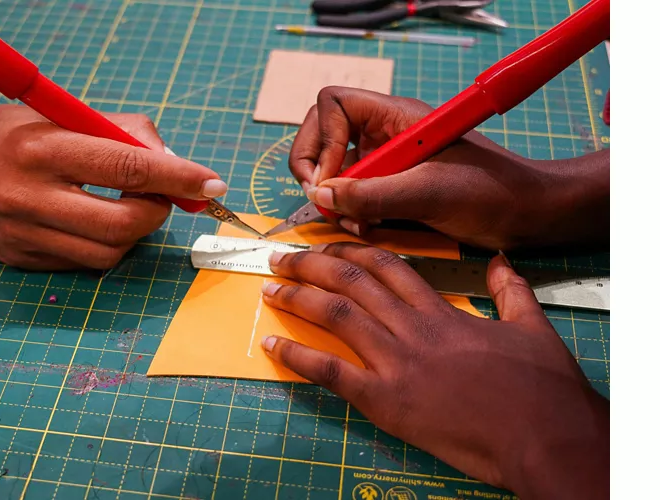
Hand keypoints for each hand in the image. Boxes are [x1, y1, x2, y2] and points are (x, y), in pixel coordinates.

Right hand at [0, 98, 225, 269]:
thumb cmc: (18, 131)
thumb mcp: (66, 115)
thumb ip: (125, 134)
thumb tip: (176, 165)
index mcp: (43, 148)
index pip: (127, 167)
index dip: (177, 177)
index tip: (211, 182)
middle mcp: (29, 194)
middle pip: (122, 224)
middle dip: (157, 213)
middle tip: (162, 199)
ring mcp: (21, 233)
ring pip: (107, 254)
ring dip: (133, 234)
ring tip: (126, 209)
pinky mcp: (18, 258)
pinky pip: (81, 265)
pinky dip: (102, 247)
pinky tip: (92, 225)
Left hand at [260, 243, 608, 498]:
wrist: (545, 436)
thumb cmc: (543, 387)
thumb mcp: (532, 326)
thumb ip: (509, 289)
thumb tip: (499, 259)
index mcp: (442, 311)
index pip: (387, 265)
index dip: (351, 249)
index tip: (325, 243)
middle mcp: (413, 328)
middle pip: (352, 281)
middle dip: (311, 264)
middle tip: (280, 256)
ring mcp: (397, 363)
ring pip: (337, 315)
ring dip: (298, 297)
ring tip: (270, 287)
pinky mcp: (386, 401)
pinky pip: (332, 371)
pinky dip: (298, 355)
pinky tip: (272, 343)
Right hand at [288, 87, 608, 249]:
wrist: (527, 216)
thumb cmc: (491, 193)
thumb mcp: (429, 192)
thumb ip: (372, 193)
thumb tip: (321, 196)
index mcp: (397, 117)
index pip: (334, 104)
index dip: (322, 139)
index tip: (329, 179)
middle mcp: (387, 133)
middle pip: (324, 134)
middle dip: (317, 169)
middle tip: (323, 201)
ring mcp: (389, 160)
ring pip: (336, 169)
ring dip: (334, 198)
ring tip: (353, 222)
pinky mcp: (394, 186)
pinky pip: (354, 193)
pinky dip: (351, 211)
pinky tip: (366, 227)